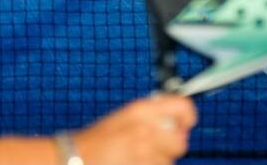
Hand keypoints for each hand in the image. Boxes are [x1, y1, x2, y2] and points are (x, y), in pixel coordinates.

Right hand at [72, 94, 195, 164]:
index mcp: (141, 110)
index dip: (188, 116)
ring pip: (169, 162)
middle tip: (157, 146)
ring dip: (158, 161)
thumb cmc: (99, 139)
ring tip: (138, 158)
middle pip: (181, 142)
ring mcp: (145, 154)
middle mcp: (146, 130)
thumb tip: (176, 119)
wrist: (78, 157)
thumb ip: (151, 115)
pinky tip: (134, 164)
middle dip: (171, 146)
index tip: (185, 123)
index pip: (183, 107)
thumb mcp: (125, 116)